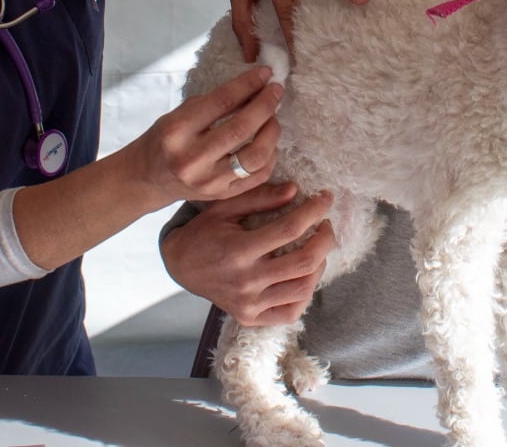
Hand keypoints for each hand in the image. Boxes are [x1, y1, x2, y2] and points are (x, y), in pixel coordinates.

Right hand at [126, 67, 282, 203]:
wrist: (149, 178)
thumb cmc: (166, 139)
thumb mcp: (180, 113)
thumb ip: (214, 103)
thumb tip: (254, 88)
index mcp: (177, 130)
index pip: (222, 101)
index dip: (248, 84)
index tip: (265, 73)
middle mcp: (192, 158)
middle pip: (241, 128)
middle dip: (265, 105)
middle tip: (276, 91)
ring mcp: (209, 181)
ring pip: (255, 156)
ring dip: (272, 132)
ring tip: (272, 117)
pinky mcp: (222, 195)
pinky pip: (258, 176)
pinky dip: (270, 156)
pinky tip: (269, 142)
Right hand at [162, 182, 335, 325]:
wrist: (180, 267)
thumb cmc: (204, 232)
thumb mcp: (225, 208)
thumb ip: (260, 198)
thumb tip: (294, 190)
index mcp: (238, 251)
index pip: (289, 229)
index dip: (314, 211)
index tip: (325, 198)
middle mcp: (246, 282)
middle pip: (304, 262)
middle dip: (325, 239)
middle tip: (325, 225)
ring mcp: (249, 304)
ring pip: (303, 289)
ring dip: (319, 265)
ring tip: (317, 248)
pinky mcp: (250, 318)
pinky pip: (291, 312)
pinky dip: (305, 294)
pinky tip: (304, 275)